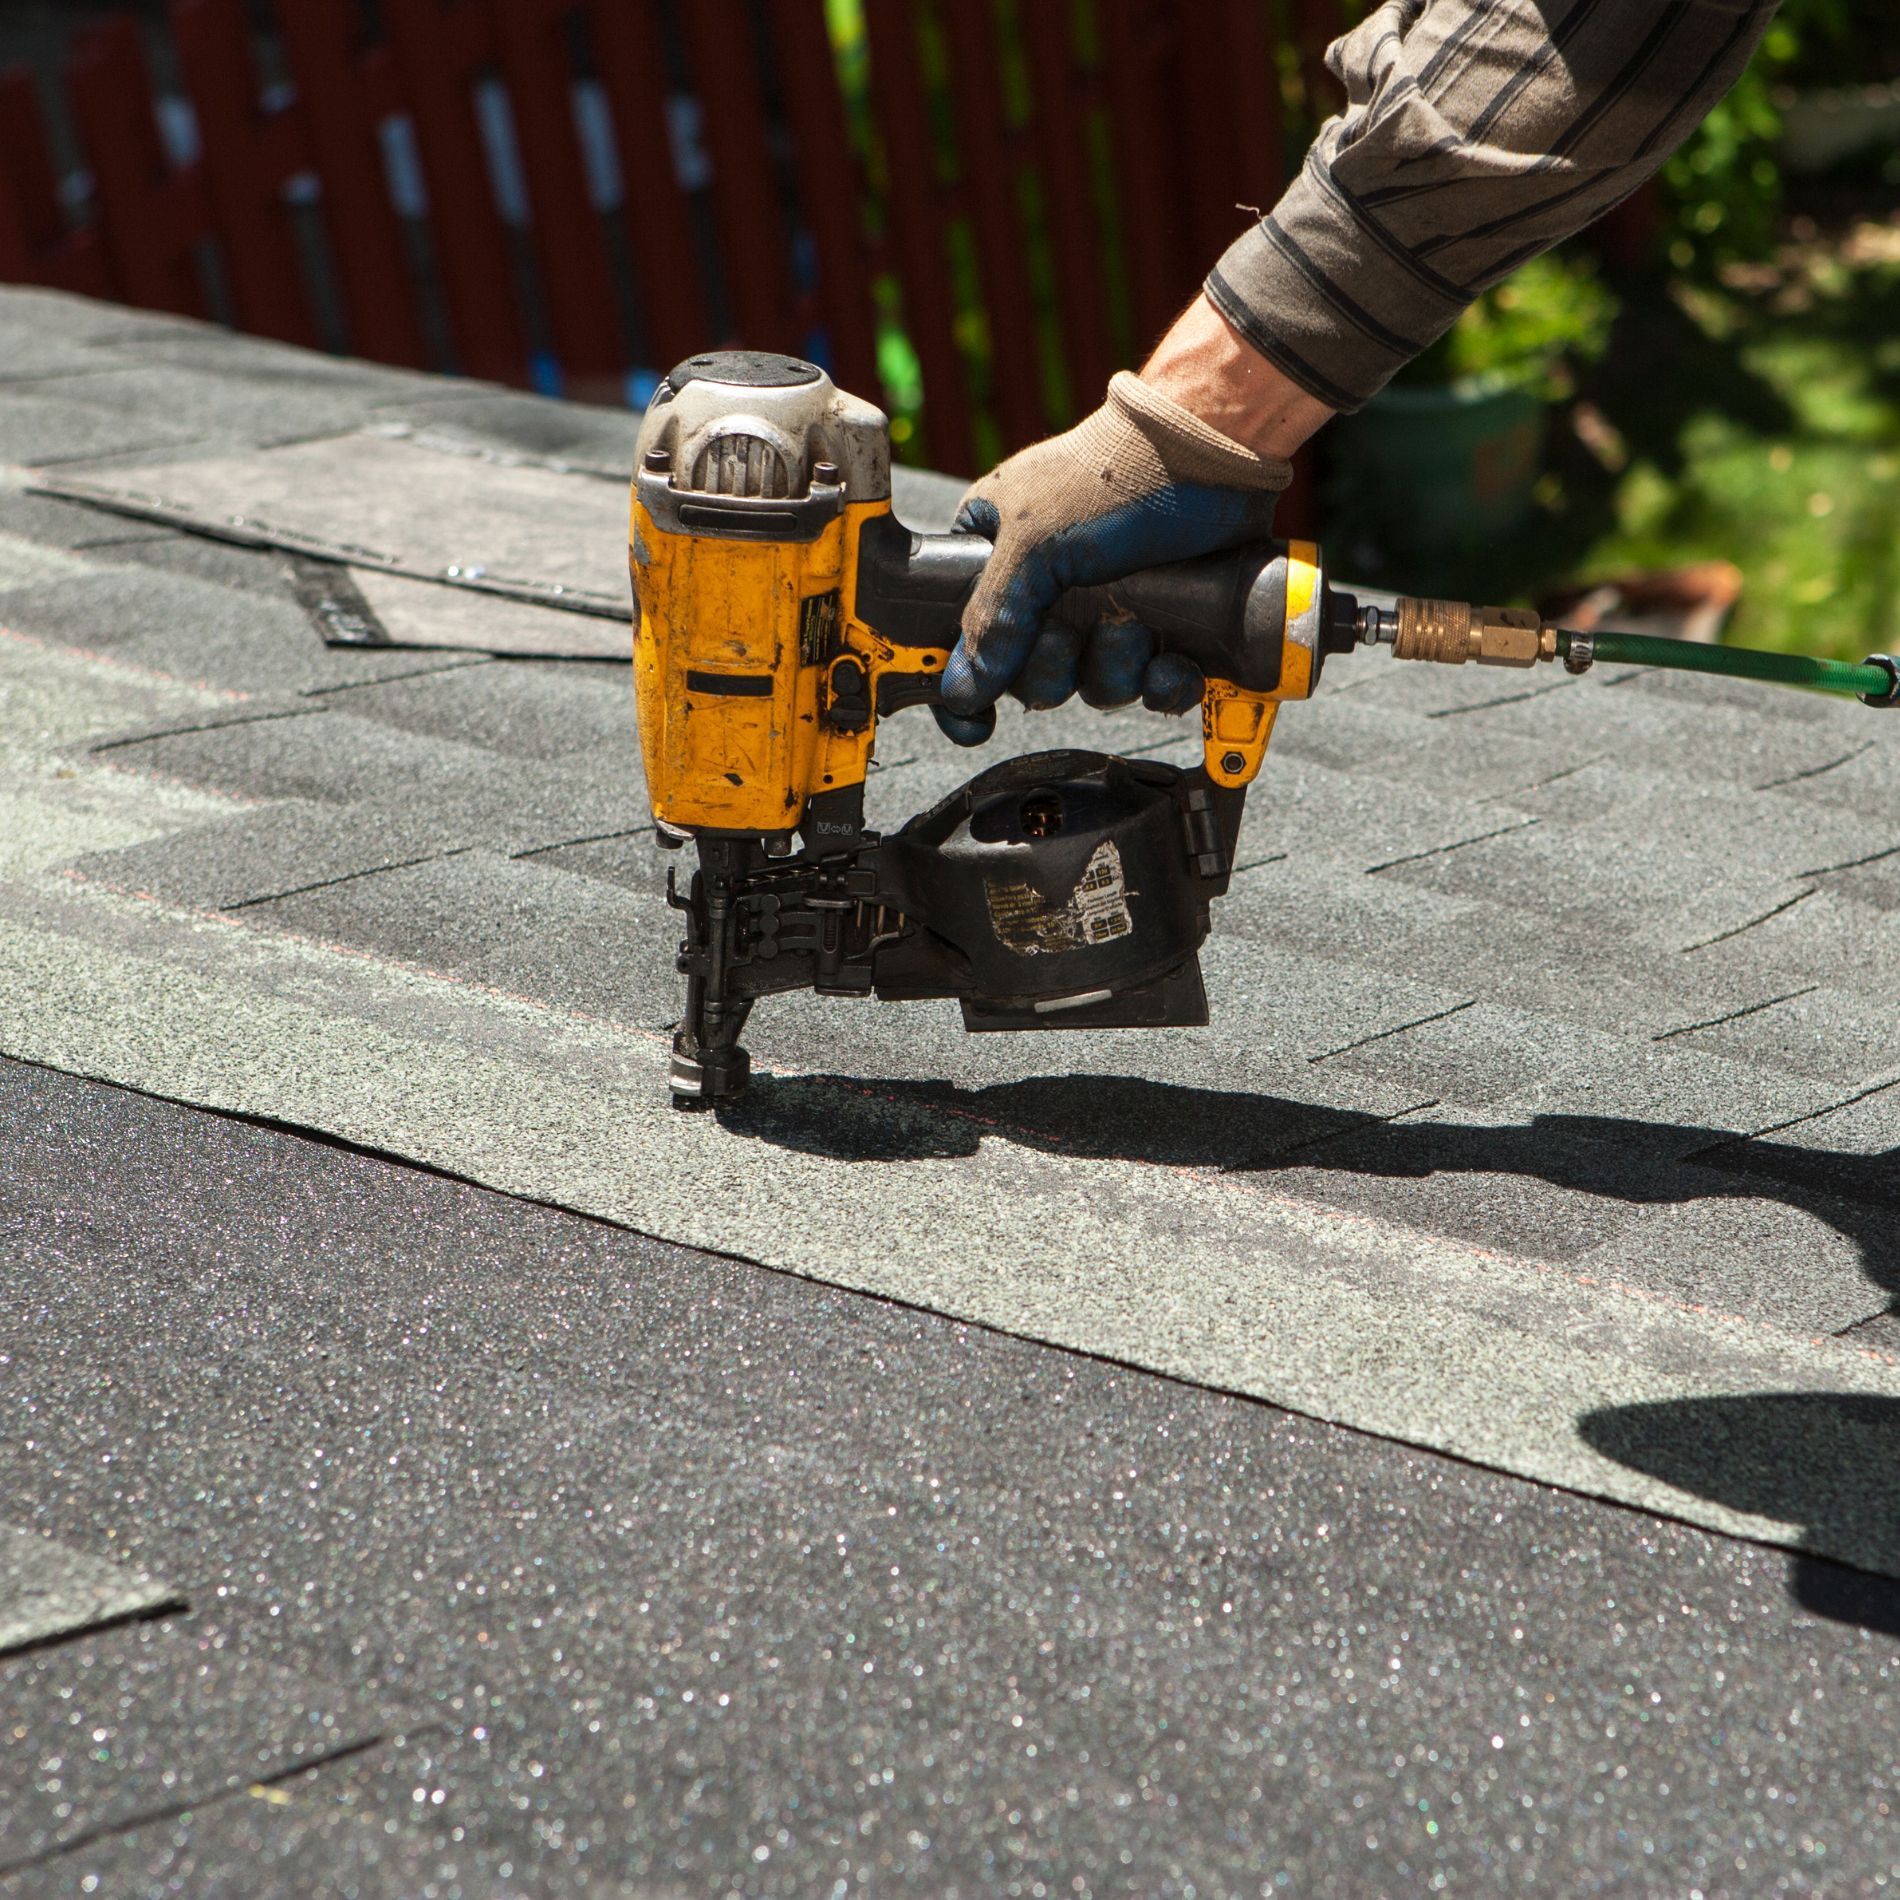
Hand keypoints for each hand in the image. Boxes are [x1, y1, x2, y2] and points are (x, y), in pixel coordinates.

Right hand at [935, 371, 1291, 743]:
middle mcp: (1049, 589)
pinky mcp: (1164, 624)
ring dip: (1114, 667)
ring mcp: (1108, 608)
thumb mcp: (1033, 542)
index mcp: (999, 557)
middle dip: (1056, 667)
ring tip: (1134, 625)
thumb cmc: (1115, 473)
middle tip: (1071, 633)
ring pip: (1093, 683)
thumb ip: (992, 617)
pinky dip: (1162, 682)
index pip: (959, 634)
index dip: (963, 682)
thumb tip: (961, 688)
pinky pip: (1150, 684)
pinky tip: (1172, 662)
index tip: (973, 720)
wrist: (1215, 452)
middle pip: (1030, 674)